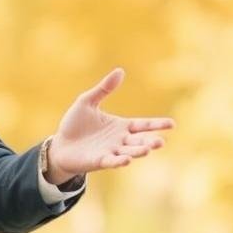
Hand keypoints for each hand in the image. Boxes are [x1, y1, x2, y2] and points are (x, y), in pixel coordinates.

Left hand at [45, 68, 174, 184]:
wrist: (60, 145)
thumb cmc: (74, 124)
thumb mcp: (87, 101)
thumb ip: (104, 89)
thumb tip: (120, 70)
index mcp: (121, 126)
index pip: (142, 125)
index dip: (156, 124)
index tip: (172, 124)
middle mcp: (119, 141)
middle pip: (139, 141)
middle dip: (150, 142)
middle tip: (160, 141)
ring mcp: (111, 152)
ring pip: (129, 152)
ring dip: (138, 151)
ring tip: (148, 149)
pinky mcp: (99, 161)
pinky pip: (111, 161)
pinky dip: (119, 161)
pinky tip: (126, 160)